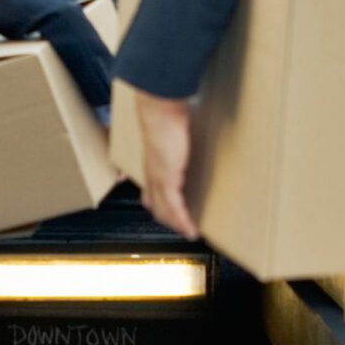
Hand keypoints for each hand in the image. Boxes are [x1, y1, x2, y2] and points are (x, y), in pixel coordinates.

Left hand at [132, 91, 199, 239]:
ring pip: (164, 211)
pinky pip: (175, 208)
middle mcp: (152, 174)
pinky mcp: (168, 181)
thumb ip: (175, 136)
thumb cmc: (164, 115)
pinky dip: (183, 221)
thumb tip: (182, 131)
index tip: (172, 212)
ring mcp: (158, 179)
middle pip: (155, 205)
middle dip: (168, 219)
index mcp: (152, 163)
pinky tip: (192, 229)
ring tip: (189, 232)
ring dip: (176, 224)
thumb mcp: (170, 130)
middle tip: (183, 227)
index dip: (160, 205)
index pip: (152, 192)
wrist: (159, 112)